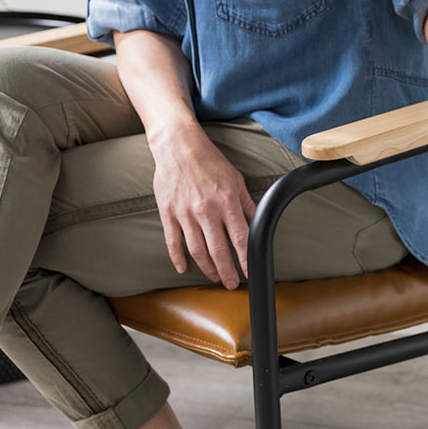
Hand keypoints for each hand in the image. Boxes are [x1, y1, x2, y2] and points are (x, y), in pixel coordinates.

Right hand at [149, 120, 255, 288]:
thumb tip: (259, 225)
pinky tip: (183, 269)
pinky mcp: (167, 212)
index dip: (246, 260)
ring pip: (197, 250)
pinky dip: (177, 258)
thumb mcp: (236, 180)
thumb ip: (248, 205)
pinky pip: (173, 241)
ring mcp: (185, 213)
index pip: (241, 239)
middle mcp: (206, 210)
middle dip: (227, 271)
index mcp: (226, 202)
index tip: (250, 272)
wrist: (178, 144)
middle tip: (232, 284)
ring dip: (207, 268)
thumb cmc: (209, 161)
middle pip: (219, 250)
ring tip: (214, 276)